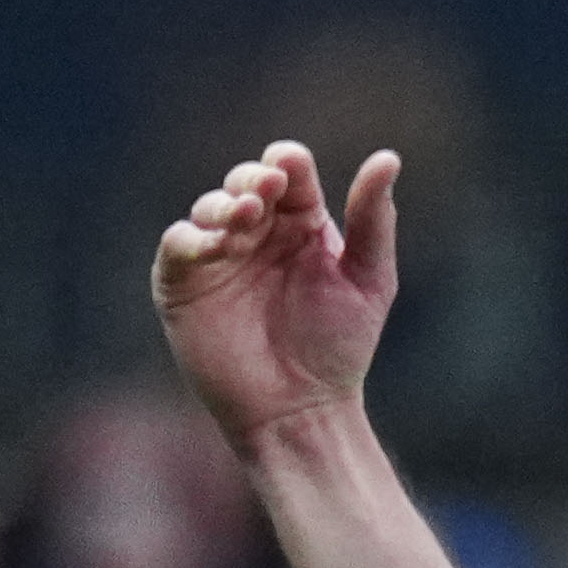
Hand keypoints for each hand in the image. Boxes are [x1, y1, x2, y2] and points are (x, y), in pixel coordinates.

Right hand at [155, 142, 402, 457]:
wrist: (301, 409)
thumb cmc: (338, 349)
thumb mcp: (370, 281)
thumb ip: (375, 220)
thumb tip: (388, 157)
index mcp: (301, 222)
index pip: (289, 172)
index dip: (287, 163)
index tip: (290, 170)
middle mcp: (257, 231)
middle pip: (245, 181)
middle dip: (251, 178)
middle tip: (266, 190)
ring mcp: (218, 254)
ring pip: (209, 207)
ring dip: (224, 205)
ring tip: (246, 215)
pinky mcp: (182, 282)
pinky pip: (178, 244)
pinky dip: (193, 238)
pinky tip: (217, 245)